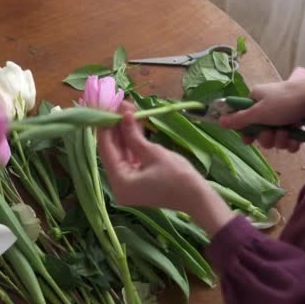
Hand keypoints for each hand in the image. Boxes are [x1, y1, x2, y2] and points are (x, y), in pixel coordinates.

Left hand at [98, 102, 233, 235]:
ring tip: (127, 110)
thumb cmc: (177, 176)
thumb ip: (133, 135)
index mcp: (120, 182)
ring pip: (122, 152)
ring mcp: (129, 183)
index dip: (105, 128)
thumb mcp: (153, 153)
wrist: (198, 197)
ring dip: (125, 133)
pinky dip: (133, 143)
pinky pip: (131, 158)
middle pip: (113, 151)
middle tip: (118, 106)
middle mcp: (119, 185)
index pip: (106, 150)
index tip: (106, 109)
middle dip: (116, 128)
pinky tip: (134, 124)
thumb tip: (123, 115)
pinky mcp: (138, 180)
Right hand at [219, 75, 304, 151]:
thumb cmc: (286, 102)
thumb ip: (238, 120)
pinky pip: (288, 140)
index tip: (249, 140)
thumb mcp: (258, 112)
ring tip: (287, 132)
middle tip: (272, 132)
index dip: (246, 132)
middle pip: (259, 132)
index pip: (243, 119)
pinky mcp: (296, 124)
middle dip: (266, 137)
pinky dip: (291, 142)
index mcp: (255, 99)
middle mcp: (267, 107)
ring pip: (274, 138)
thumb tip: (218, 121)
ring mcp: (282, 116)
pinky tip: (296, 139)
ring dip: (280, 140)